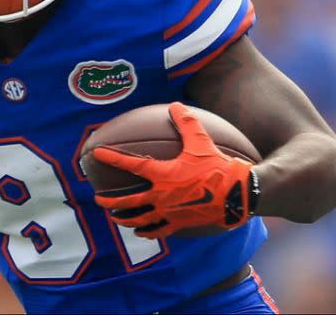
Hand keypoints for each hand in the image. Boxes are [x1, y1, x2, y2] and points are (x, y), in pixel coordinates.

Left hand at [93, 102, 253, 237]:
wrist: (238, 196)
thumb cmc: (218, 167)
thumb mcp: (202, 141)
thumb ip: (186, 122)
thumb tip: (175, 104)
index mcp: (162, 175)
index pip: (131, 164)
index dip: (112, 158)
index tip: (97, 154)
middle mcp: (161, 197)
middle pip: (127, 202)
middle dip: (109, 201)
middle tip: (97, 199)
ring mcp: (169, 213)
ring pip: (139, 220)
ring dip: (124, 219)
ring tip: (115, 218)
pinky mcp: (179, 224)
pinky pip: (158, 231)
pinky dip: (147, 232)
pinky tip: (142, 232)